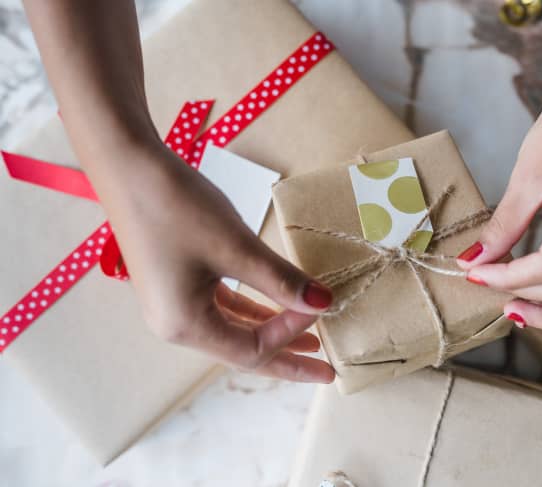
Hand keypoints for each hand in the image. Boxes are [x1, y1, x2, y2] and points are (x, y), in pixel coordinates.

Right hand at [101, 142, 334, 382]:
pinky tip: (274, 307)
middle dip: (287, 357)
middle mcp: (175, 324)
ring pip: (233, 328)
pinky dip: (251, 308)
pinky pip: (221, 306)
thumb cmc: (177, 207)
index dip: (290, 333)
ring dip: (271, 331)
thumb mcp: (236, 247)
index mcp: (184, 325)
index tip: (319, 304)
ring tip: (309, 339)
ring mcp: (173, 303)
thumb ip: (281, 280)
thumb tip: (323, 303)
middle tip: (326, 371)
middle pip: (243, 350)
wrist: (127, 164)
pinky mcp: (176, 281)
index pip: (251, 348)